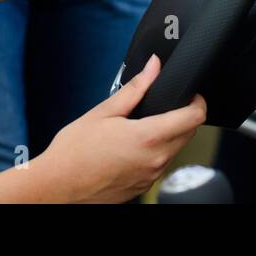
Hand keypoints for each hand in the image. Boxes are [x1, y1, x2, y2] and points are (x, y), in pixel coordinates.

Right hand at [37, 54, 206, 202]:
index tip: (191, 94)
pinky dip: (154, 153)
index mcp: (148, 138)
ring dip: (168, 136)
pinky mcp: (143, 188)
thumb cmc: (74, 151)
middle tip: (162, 106)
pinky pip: (159, 166)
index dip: (198, 102)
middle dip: (183, 117)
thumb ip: (135, 88)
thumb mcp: (103, 112)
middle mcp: (155, 160)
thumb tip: (154, 67)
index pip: (194, 118)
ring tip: (140, 127)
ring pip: (175, 151)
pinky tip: (131, 148)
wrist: (57, 186)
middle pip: (188, 134)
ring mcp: (150, 177)